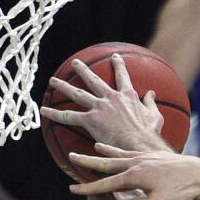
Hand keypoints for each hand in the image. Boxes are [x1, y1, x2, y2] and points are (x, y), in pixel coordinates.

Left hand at [41, 53, 168, 154]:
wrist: (139, 143)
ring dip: (63, 86)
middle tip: (75, 63)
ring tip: (53, 80)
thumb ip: (151, 103)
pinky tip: (44, 111)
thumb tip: (151, 93)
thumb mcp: (154, 116)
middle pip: (93, 80)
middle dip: (82, 70)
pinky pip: (69, 116)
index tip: (115, 57)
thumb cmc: (149, 133)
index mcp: (127, 96)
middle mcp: (111, 98)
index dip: (119, 65)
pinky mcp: (90, 120)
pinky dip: (55, 113)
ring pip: (77, 94)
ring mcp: (99, 107)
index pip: (122, 77)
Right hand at [69, 145, 199, 199]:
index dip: (88, 187)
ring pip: (119, 153)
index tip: (71, 189)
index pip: (106, 183)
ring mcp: (145, 157)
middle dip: (88, 161)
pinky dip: (121, 149)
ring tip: (92, 147)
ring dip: (104, 151)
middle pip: (107, 162)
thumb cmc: (182, 191)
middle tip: (70, 155)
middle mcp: (137, 163)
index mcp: (135, 176)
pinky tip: (120, 149)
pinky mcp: (153, 155)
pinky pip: (132, 150)